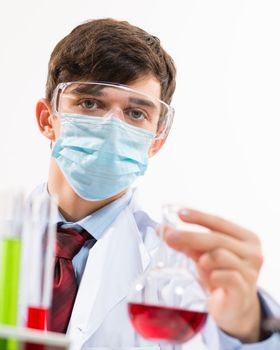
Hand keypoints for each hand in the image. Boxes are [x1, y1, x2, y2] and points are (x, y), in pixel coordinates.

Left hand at [163, 208, 262, 342]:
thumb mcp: (203, 255)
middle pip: (217, 238)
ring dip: (204, 259)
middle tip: (170, 236)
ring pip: (220, 256)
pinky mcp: (244, 290)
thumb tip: (161, 229)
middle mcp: (253, 252)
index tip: (180, 213)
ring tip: (201, 265)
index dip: (199, 217)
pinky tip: (211, 280)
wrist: (235, 308)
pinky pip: (227, 276)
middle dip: (190, 236)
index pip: (219, 222)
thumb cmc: (220, 275)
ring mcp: (250, 272)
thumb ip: (186, 243)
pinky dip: (214, 276)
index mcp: (245, 238)